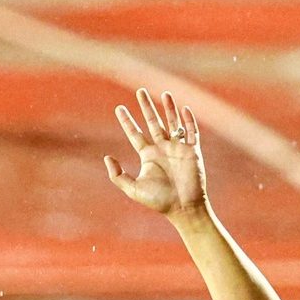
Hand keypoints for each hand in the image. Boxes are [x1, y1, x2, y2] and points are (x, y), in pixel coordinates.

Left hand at [105, 88, 205, 219]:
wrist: (184, 207)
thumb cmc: (159, 201)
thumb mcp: (133, 189)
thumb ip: (117, 175)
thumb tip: (107, 157)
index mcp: (148, 156)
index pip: (135, 134)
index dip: (127, 121)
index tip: (119, 108)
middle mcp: (162, 149)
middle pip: (153, 122)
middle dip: (147, 107)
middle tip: (140, 91)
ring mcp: (178, 148)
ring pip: (172, 123)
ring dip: (168, 108)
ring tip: (164, 93)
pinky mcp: (192, 151)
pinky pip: (191, 132)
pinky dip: (188, 121)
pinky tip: (184, 109)